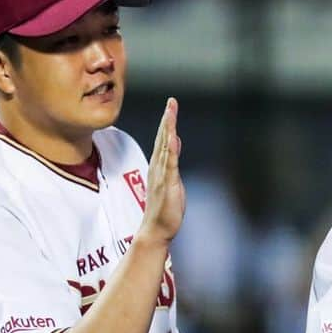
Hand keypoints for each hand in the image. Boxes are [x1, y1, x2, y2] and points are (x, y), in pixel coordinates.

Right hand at [142, 97, 184, 243]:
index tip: (171, 107)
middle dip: (167, 120)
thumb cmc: (164, 209)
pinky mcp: (167, 184)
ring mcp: (162, 175)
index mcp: (159, 167)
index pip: (163, 141)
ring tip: (171, 112)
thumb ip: (172, 161)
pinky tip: (172, 137)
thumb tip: (175, 141)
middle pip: (163, 139)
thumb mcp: (172, 180)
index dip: (167, 123)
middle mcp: (158, 168)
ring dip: (168, 130)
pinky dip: (170, 150)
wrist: (156, 230)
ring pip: (165, 148)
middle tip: (171, 102)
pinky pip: (169, 164)